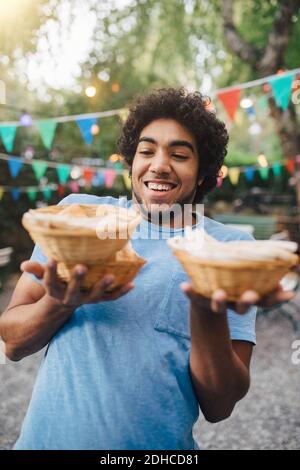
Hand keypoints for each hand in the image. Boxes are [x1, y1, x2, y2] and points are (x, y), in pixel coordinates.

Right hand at [21, 259, 133, 308]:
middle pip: (74, 290)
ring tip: (111, 276)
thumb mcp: (45, 278)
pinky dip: (121, 292)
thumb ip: (37, 270)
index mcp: (55, 291)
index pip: (50, 281)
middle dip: (77, 279)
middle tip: (81, 267)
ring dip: (103, 286)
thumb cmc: (56, 283)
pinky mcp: (99, 299)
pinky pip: (111, 298)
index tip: (50, 258)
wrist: (65, 304)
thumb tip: (22, 265)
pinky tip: (132, 283)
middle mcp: (71, 298)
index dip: (49, 271)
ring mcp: (86, 300)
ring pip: (96, 296)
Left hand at [181, 282, 295, 314]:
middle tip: (251, 295)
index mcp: (244, 297)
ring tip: (220, 294)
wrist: (201, 293)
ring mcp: (214, 301)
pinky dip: (189, 292)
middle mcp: (231, 303)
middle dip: (247, 302)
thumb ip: (261, 279)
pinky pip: (193, 296)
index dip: (275, 299)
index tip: (289, 294)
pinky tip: (184, 286)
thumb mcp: (244, 277)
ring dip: (219, 301)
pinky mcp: (198, 297)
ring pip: (219, 306)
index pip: (263, 301)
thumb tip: (280, 284)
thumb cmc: (228, 279)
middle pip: (242, 308)